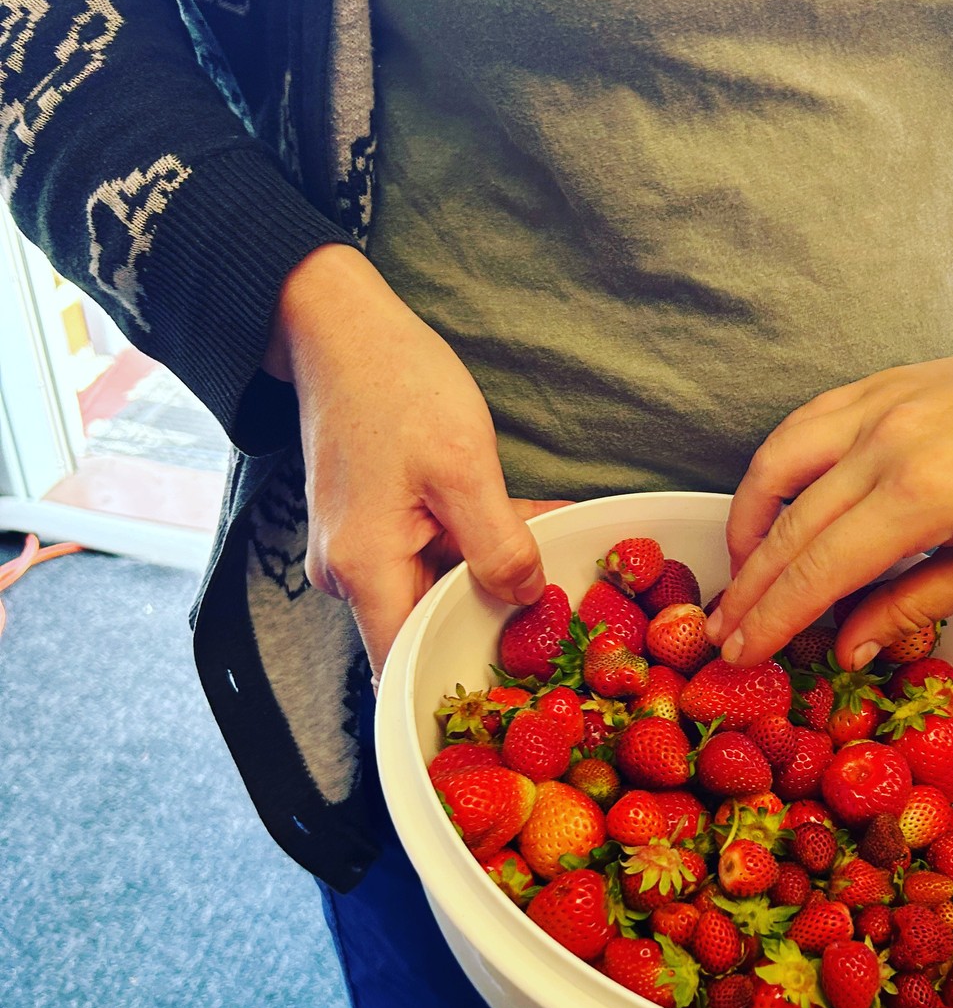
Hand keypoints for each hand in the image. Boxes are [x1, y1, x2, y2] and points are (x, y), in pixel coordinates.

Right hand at [262, 245, 569, 675]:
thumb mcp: (464, 467)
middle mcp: (348, 574)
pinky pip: (429, 553)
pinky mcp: (369, 526)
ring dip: (491, 571)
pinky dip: (473, 543)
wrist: (337, 325)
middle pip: (426, 626)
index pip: (405, 665)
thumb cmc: (395, 386)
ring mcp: (356, 551)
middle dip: (493, 614)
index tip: (521, 682)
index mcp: (365, 570)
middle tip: (561, 600)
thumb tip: (526, 597)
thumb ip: (497, 545)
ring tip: (551, 540)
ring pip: (436, 586)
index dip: (458, 679)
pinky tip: (522, 515)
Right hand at [711, 330, 952, 669]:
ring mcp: (881, 403)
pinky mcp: (882, 382)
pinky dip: (775, 468)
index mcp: (926, 496)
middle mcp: (889, 442)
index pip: (819, 569)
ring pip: (778, 465)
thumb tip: (846, 646)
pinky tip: (774, 504)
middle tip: (719, 634)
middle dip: (749, 588)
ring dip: (747, 523)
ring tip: (741, 572)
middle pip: (789, 526)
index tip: (739, 655)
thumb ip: (914, 603)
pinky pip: (804, 425)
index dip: (772, 618)